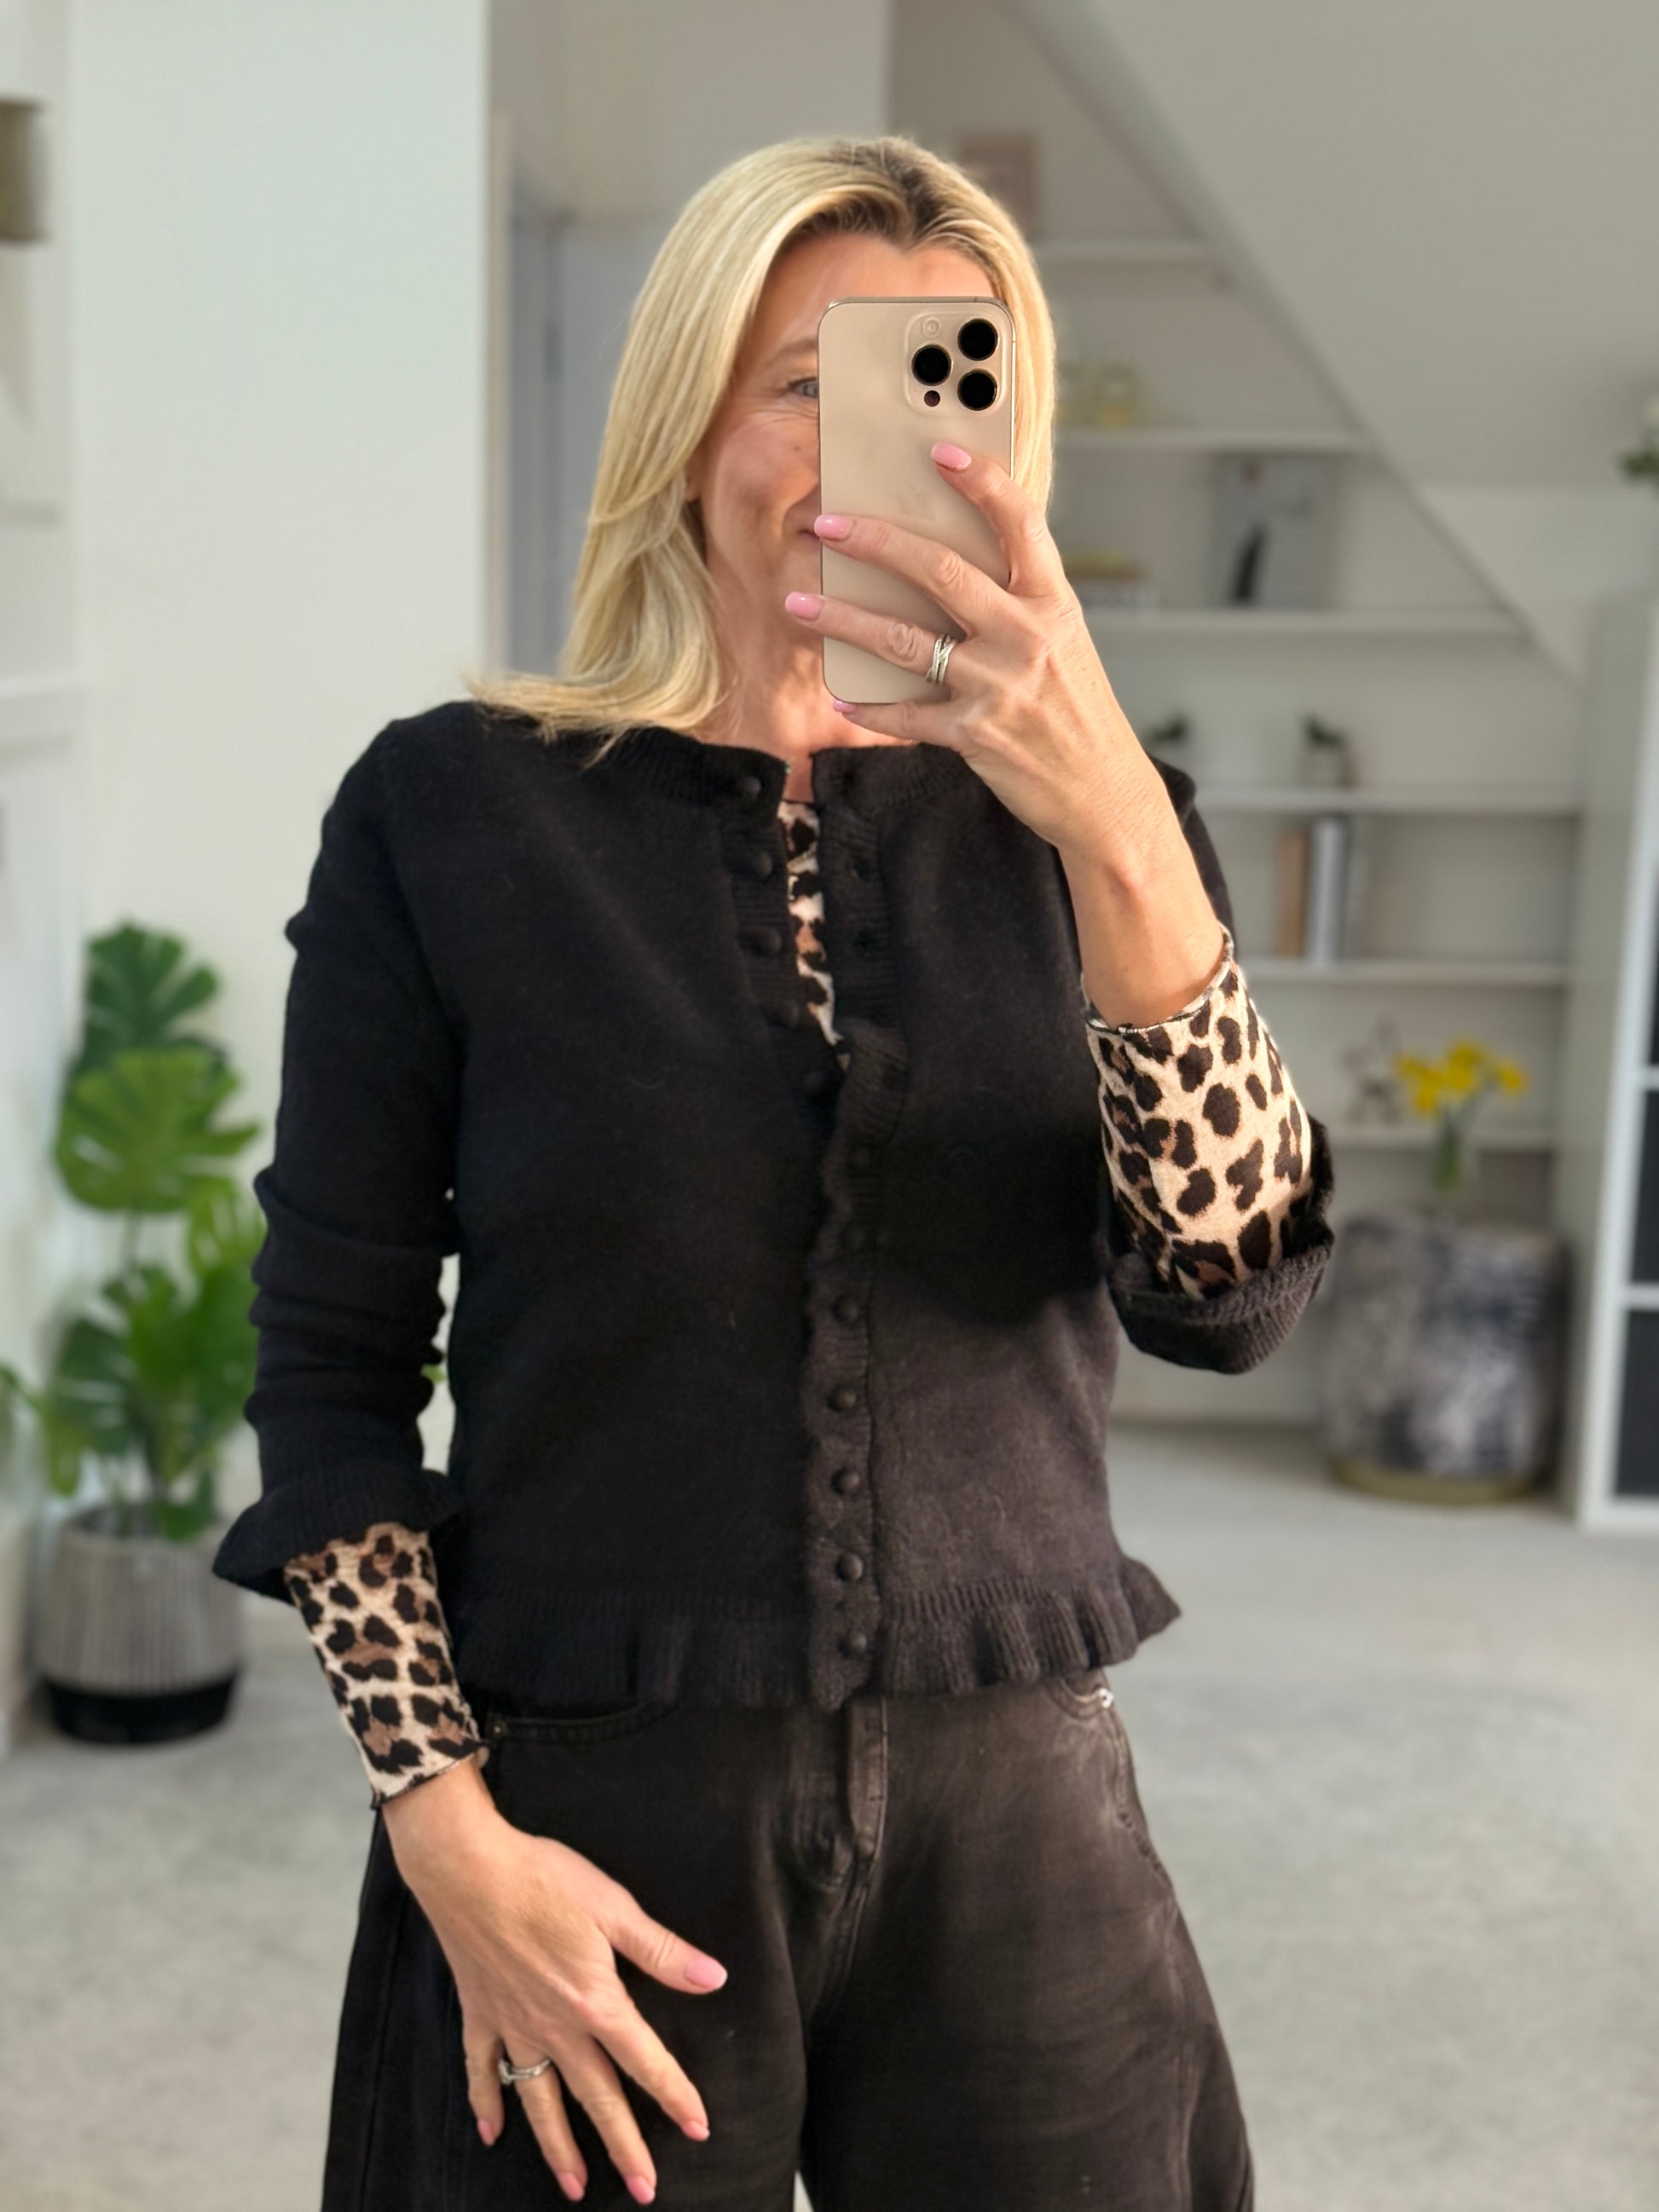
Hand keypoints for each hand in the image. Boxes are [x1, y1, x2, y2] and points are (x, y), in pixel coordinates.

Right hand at [383, 1756, 725, 2203]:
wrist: (468, 1869)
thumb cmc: (544, 1879)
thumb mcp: (614, 1907)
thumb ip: (662, 1951)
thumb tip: (713, 1980)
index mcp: (594, 2001)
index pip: (644, 2059)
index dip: (675, 2095)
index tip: (699, 2129)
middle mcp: (554, 2026)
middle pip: (596, 2097)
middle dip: (623, 2146)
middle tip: (644, 2190)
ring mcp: (512, 2026)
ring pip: (539, 2099)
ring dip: (558, 2146)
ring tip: (574, 2187)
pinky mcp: (479, 2014)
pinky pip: (482, 2071)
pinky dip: (486, 2103)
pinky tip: (491, 2134)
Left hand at [785, 440, 1171, 860]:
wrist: (1104, 792)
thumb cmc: (1076, 711)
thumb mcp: (1062, 643)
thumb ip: (1015, 604)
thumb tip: (938, 569)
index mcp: (1052, 601)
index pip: (1019, 522)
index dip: (980, 481)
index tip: (937, 451)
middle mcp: (1028, 635)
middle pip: (940, 570)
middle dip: (875, 542)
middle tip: (828, 525)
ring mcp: (1001, 685)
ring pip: (904, 641)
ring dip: (843, 620)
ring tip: (800, 604)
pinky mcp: (977, 734)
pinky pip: (907, 715)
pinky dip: (869, 709)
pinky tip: (841, 699)